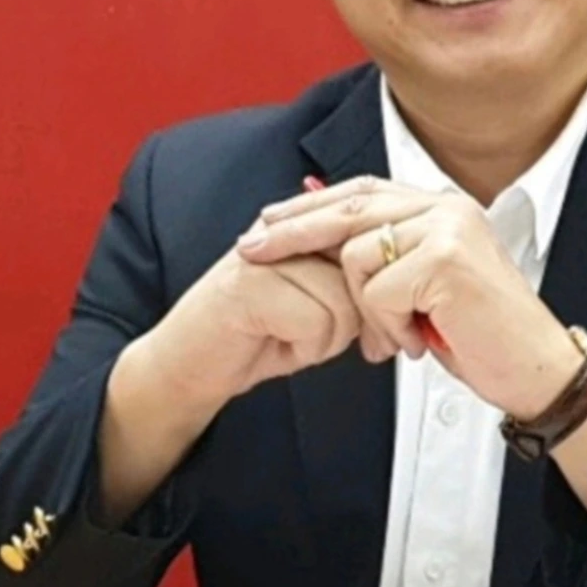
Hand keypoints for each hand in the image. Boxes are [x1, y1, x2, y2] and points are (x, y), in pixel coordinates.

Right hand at [140, 240, 362, 417]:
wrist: (188, 363)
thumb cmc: (254, 333)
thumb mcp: (318, 302)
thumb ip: (353, 283)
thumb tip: (399, 283)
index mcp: (304, 224)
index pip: (370, 235)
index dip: (381, 283)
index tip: (382, 320)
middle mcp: (287, 228)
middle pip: (364, 265)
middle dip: (366, 315)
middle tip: (348, 340)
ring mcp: (267, 252)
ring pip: (345, 296)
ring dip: (330, 335)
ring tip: (298, 337)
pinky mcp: (251, 284)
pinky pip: (317, 319)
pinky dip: (309, 346)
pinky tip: (279, 342)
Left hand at [236, 177, 582, 419]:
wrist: (537, 370)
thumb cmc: (482, 336)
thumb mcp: (424, 288)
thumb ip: (384, 258)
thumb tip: (323, 234)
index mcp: (442, 206)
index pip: (363, 191)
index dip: (311, 206)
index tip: (267, 223)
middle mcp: (445, 207)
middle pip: (348, 208)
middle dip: (292, 231)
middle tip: (250, 250)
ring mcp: (446, 228)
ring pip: (356, 255)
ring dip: (366, 310)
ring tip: (397, 337)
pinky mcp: (444, 259)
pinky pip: (377, 291)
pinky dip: (388, 326)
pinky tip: (419, 341)